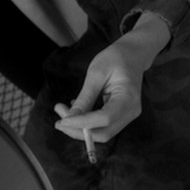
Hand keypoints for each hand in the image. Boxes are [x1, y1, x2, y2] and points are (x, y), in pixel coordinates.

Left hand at [54, 12, 169, 141]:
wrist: (132, 55)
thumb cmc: (115, 59)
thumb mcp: (96, 74)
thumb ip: (84, 97)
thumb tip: (69, 118)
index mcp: (128, 98)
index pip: (104, 119)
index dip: (82, 123)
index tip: (62, 121)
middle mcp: (131, 111)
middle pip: (103, 133)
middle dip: (77, 130)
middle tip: (58, 120)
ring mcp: (127, 116)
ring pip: (101, 133)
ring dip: (79, 128)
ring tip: (62, 111)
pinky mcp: (120, 116)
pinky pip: (101, 127)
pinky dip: (85, 124)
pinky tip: (74, 111)